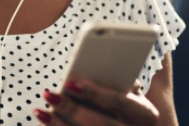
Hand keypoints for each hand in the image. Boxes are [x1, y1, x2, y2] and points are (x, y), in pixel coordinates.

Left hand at [34, 79, 159, 125]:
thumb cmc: (132, 107)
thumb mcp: (133, 95)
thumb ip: (119, 82)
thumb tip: (93, 68)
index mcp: (147, 115)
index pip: (120, 102)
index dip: (95, 93)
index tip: (71, 83)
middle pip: (102, 124)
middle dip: (73, 109)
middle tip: (50, 95)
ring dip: (60, 124)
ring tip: (41, 110)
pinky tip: (46, 119)